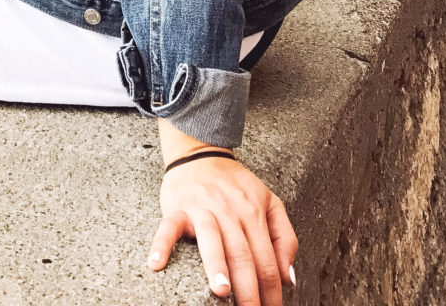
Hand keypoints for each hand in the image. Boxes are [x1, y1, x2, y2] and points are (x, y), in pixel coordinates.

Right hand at [150, 157, 295, 304]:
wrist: (201, 154)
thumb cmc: (236, 186)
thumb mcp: (270, 202)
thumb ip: (285, 238)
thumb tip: (289, 279)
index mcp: (254, 213)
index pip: (266, 260)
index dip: (271, 291)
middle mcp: (230, 211)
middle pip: (242, 255)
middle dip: (248, 291)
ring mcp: (202, 209)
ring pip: (211, 239)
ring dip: (216, 266)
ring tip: (221, 291)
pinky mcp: (177, 207)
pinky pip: (168, 226)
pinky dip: (162, 244)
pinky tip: (156, 263)